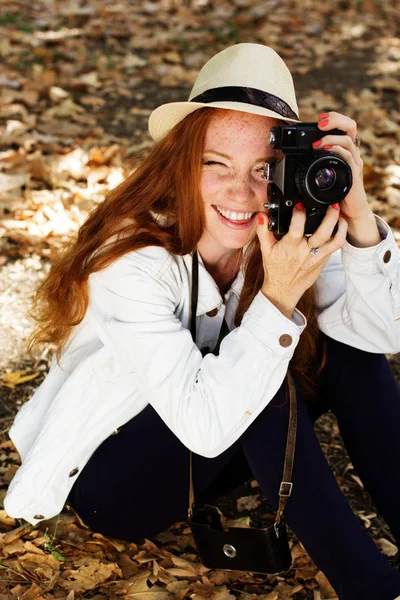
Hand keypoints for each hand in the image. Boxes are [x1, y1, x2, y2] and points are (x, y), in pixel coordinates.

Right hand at [256, 203, 347, 317]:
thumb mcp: (266, 250)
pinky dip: (340, 234)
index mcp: (290, 247)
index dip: (299, 214)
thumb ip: (263, 231)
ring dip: (341, 225)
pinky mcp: (324, 261)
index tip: (300, 204)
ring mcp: (317, 257)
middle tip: (333, 204)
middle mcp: (305, 252)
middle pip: (323, 233)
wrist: (284, 290)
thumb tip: (262, 215)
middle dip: (331, 216)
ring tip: (340, 213)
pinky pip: (336, 247)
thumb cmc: (275, 269)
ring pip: (335, 240)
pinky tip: (339, 225)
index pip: (297, 228)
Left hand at [315, 111, 369, 220]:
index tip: (320, 118)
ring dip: (331, 137)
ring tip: (316, 143)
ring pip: (348, 140)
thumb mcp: (324, 174)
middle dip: (336, 120)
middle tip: (321, 122)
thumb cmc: (336, 193)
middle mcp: (352, 153)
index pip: (345, 126)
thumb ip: (317, 162)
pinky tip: (326, 149)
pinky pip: (348, 156)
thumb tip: (299, 155)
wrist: (349, 211)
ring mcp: (354, 162)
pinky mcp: (353, 173)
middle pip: (351, 126)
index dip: (334, 118)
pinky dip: (337, 150)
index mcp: (345, 150)